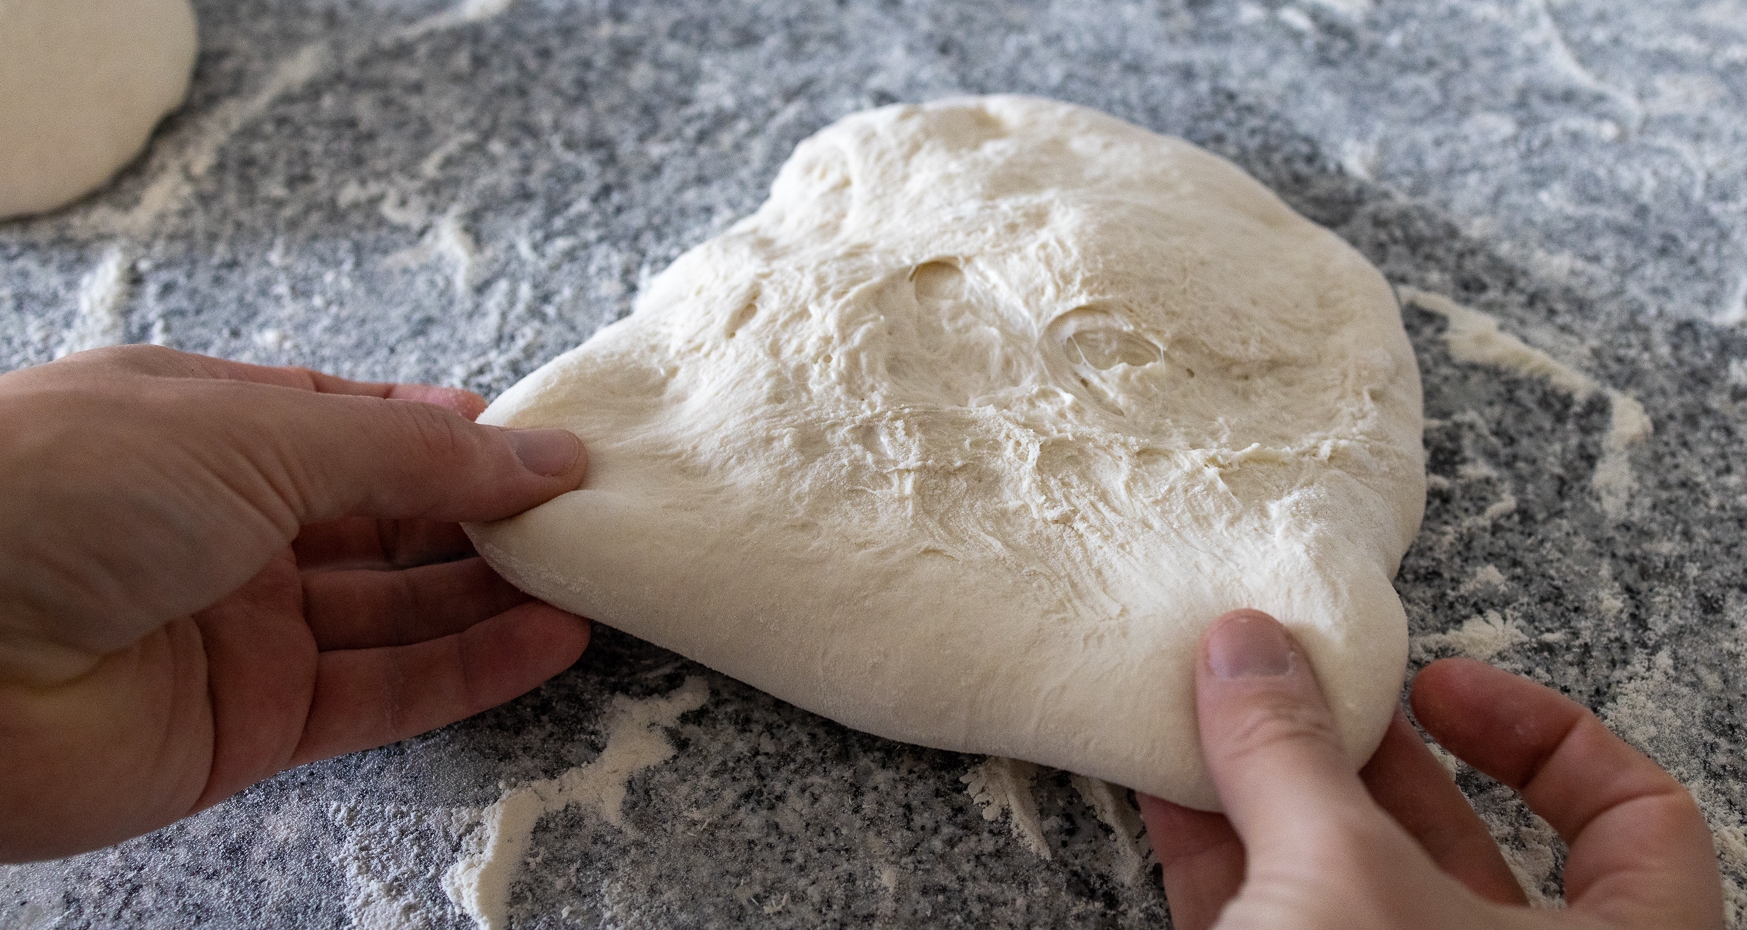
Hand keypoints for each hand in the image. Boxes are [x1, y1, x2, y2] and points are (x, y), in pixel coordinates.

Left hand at [0, 345, 590, 861]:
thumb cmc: (66, 490)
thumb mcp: (255, 431)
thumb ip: (408, 454)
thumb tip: (539, 453)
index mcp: (205, 427)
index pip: (356, 427)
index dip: (451, 436)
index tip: (548, 445)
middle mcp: (223, 526)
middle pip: (386, 522)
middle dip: (486, 516)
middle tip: (589, 513)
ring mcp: (238, 629)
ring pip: (397, 611)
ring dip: (495, 595)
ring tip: (594, 575)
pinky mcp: (250, 726)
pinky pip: (382, 694)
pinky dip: (470, 670)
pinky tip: (550, 641)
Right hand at [1139, 610, 1724, 929]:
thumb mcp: (1341, 880)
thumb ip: (1293, 756)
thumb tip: (1246, 646)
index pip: (1642, 820)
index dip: (1549, 735)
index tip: (1449, 683)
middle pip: (1460, 838)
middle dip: (1368, 750)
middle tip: (1305, 683)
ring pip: (1345, 883)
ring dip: (1273, 792)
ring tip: (1214, 706)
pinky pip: (1267, 917)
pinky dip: (1217, 854)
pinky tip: (1164, 785)